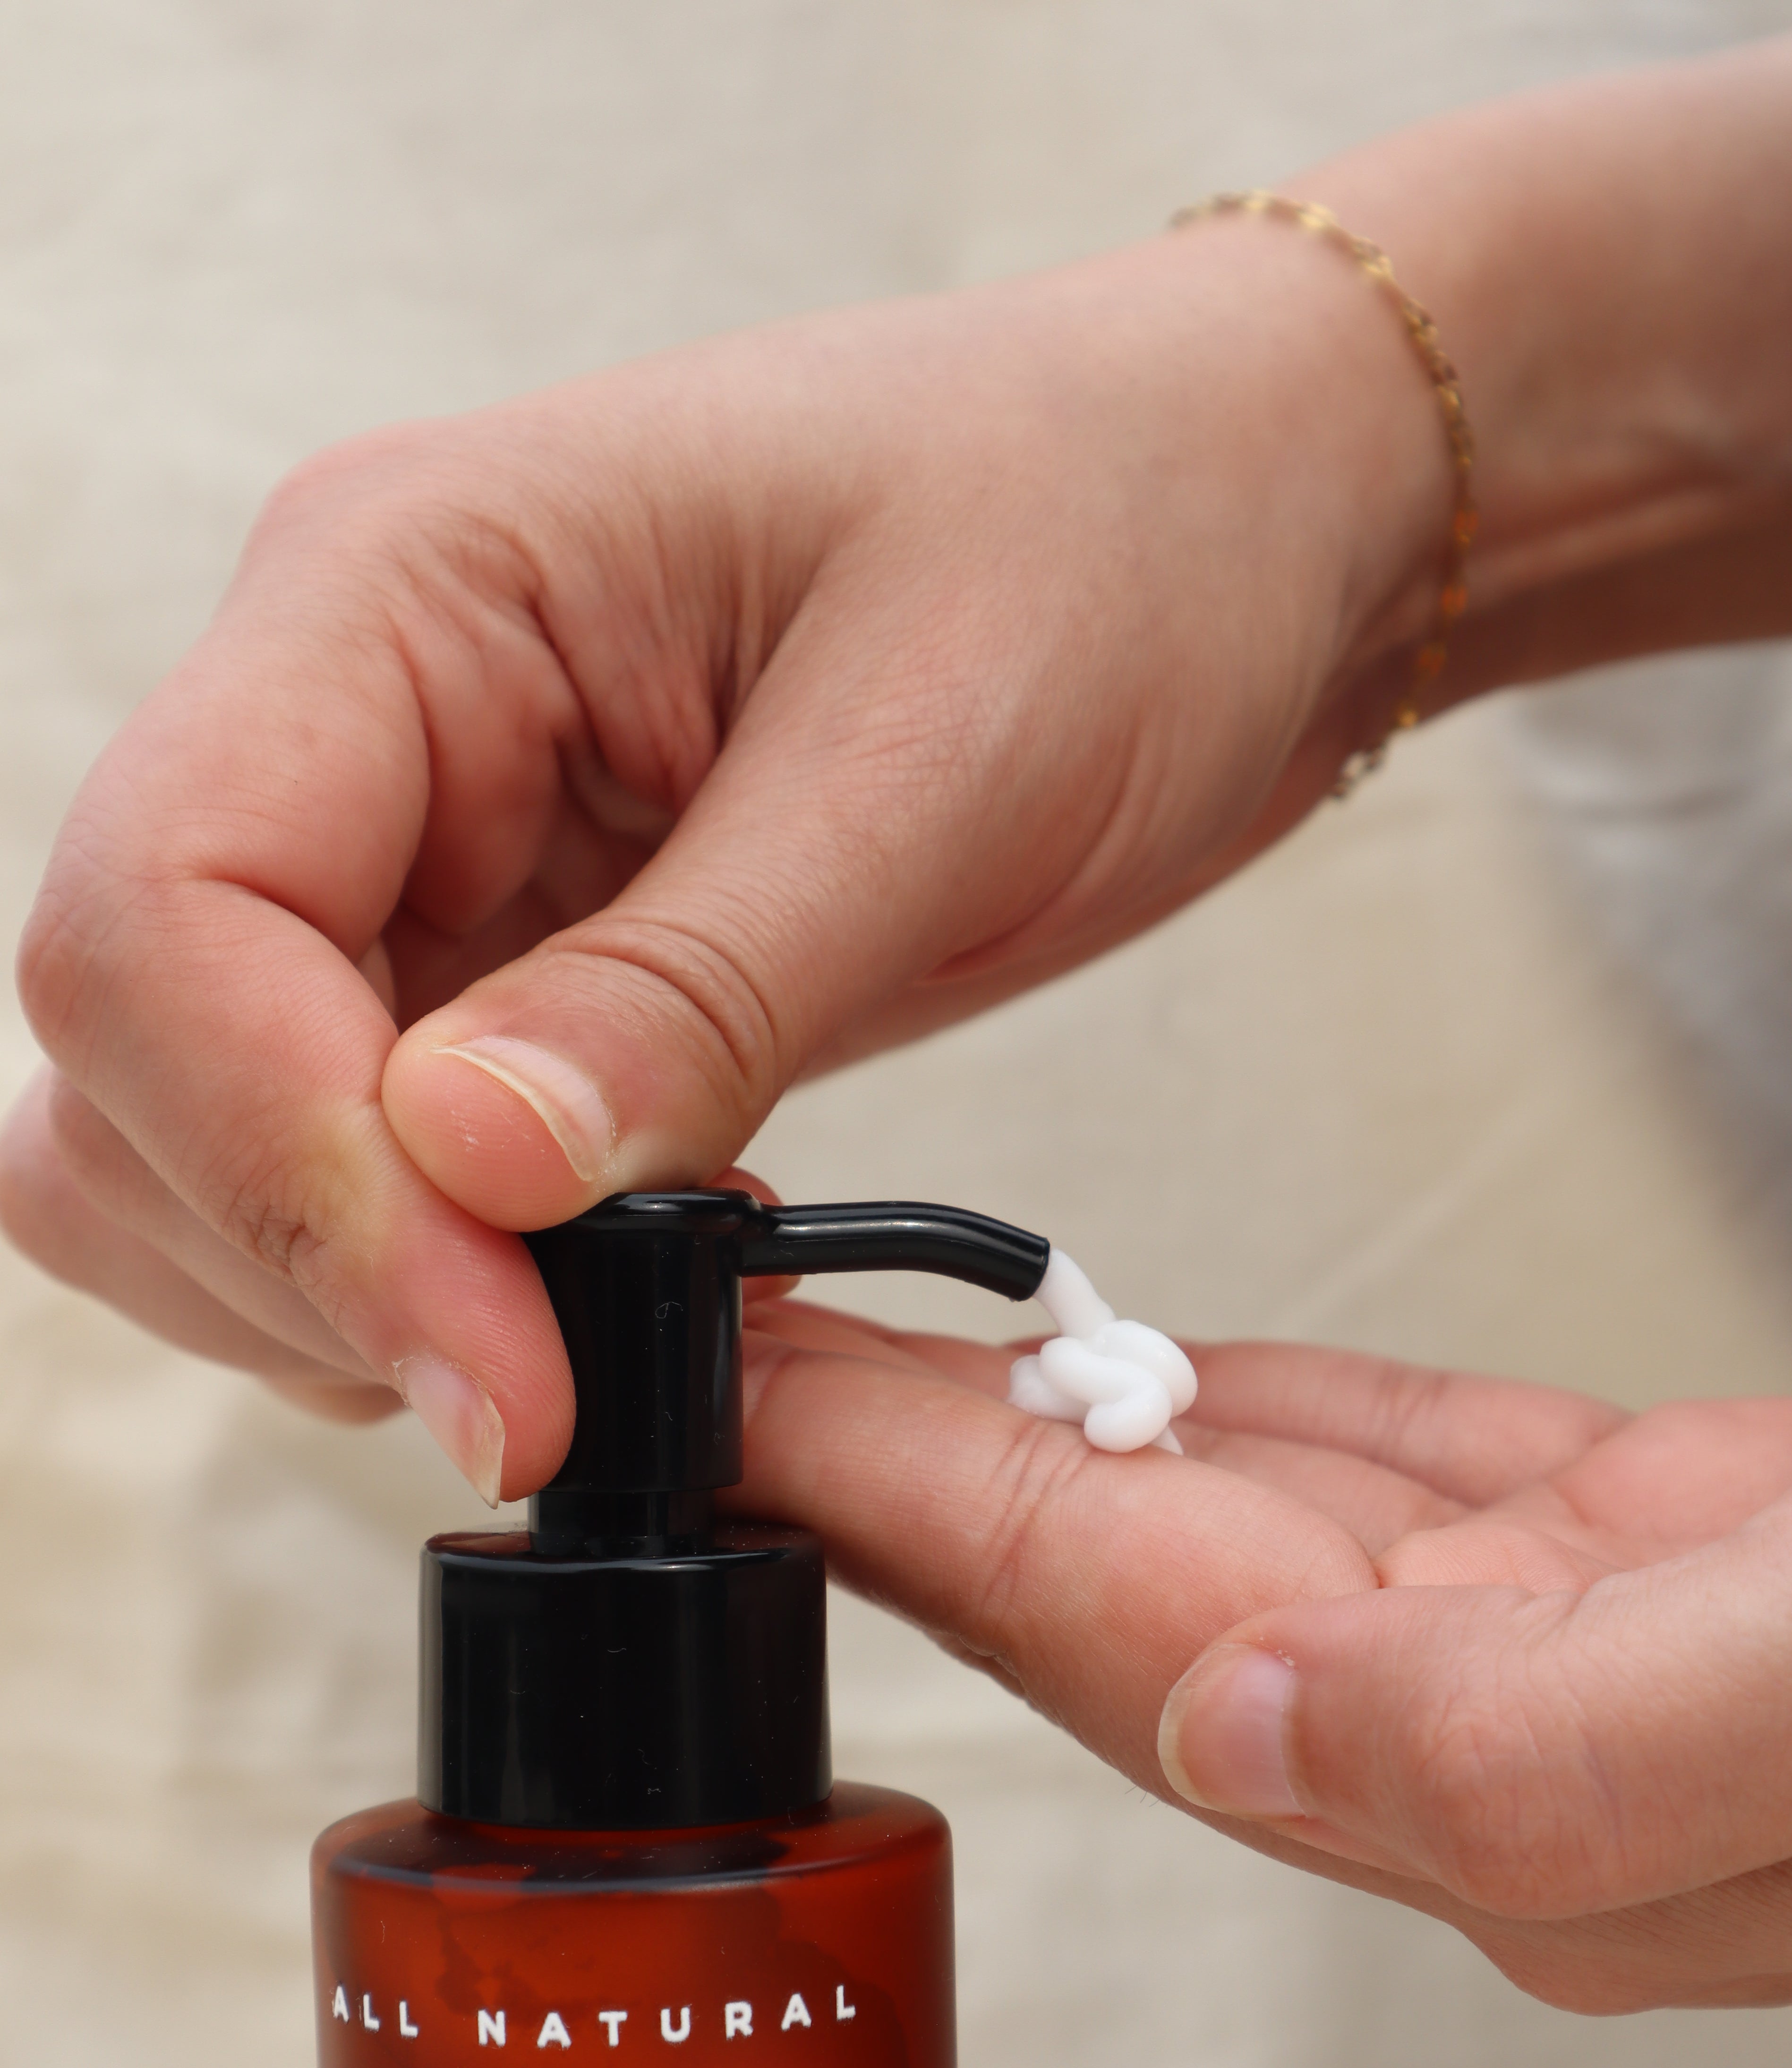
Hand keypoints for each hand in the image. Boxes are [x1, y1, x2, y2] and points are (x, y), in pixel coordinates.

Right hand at [0, 232, 1442, 1493]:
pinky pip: (363, 1163)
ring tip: (598, 1332)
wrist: (1221, 519)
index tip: (503, 1371)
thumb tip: (472, 1175)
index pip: (162, 920)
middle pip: (136, 1056)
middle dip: (308, 1262)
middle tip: (556, 1390)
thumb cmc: (1110, 537)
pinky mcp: (498, 964)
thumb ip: (694, 986)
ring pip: (202, 1137)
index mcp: (400, 587)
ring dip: (353, 1289)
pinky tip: (620, 1283)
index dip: (291, 1184)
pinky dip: (445, 1275)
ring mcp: (414, 850)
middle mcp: (353, 719)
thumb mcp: (936, 757)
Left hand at [736, 1303, 1791, 2010]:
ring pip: (1217, 1501)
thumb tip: (1249, 1727)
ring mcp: (1555, 1631)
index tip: (731, 1400)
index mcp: (1519, 1807)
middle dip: (891, 1466)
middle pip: (1109, 1583)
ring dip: (1021, 1415)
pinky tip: (1118, 1361)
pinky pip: (1375, 1452)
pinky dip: (1233, 1391)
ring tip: (847, 1331)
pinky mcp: (1641, 1532)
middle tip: (712, 1344)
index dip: (899, 1508)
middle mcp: (1493, 1735)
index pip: (1114, 1634)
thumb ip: (1551, 1752)